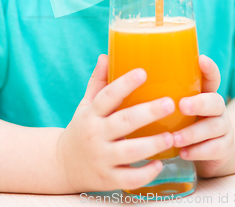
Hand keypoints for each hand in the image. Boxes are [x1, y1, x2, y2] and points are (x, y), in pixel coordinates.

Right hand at [56, 54, 175, 192]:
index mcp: (91, 114)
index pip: (107, 96)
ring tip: (171, 136)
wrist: (62, 166)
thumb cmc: (82, 129)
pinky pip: (129, 179)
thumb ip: (98, 82)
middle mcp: (95, 135)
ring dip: (151, 144)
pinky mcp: (108, 179)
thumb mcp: (86, 105)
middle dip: (147, 112)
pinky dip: (145, 173)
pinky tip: (159, 163)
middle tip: (169, 103)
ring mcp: (102, 158)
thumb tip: (106, 55)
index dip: (125, 84)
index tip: (143, 72)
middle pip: (122, 122)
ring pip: (129, 152)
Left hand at [172, 55, 234, 177]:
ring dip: (193, 132)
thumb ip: (163, 93)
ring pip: (215, 127)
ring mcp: (223, 128)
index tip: (201, 59)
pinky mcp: (224, 148)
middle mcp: (217, 108)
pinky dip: (198, 151)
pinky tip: (183, 153)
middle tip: (182, 105)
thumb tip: (127, 74)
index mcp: (205, 93)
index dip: (209, 68)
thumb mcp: (178, 105)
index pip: (211, 77)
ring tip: (175, 138)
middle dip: (199, 103)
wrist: (213, 150)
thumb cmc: (186, 121)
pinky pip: (215, 149)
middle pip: (215, 101)